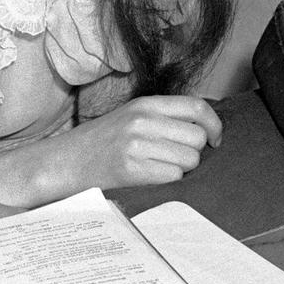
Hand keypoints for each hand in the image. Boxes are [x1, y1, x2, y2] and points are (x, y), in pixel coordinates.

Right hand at [58, 94, 221, 189]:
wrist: (68, 160)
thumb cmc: (104, 140)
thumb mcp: (133, 115)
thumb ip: (165, 116)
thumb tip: (206, 124)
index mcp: (146, 103)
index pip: (197, 107)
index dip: (214, 125)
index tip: (215, 139)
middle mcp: (142, 120)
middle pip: (198, 137)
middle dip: (195, 151)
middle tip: (177, 155)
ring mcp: (136, 145)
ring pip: (189, 160)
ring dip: (181, 167)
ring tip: (159, 165)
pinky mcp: (132, 169)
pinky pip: (173, 176)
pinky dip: (167, 179)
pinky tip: (149, 175)